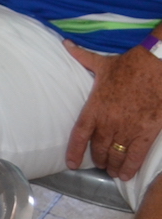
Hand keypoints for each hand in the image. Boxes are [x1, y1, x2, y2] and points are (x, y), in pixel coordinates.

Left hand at [64, 40, 161, 179]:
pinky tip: (126, 174)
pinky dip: (130, 167)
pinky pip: (136, 156)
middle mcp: (108, 121)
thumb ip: (81, 57)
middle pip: (99, 148)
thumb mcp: (102, 63)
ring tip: (112, 170)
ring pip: (116, 154)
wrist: (155, 68)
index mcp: (95, 107)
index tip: (71, 163)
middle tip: (100, 164)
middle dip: (98, 159)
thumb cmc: (128, 66)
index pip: (80, 134)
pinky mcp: (146, 133)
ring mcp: (127, 129)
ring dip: (113, 165)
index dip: (74, 151)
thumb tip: (65, 44)